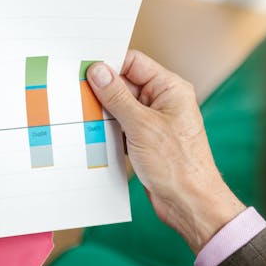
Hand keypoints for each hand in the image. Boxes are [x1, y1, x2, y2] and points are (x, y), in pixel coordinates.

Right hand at [86, 51, 244, 252]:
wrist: (188, 202)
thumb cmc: (176, 164)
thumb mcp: (141, 125)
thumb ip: (117, 97)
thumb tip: (98, 71)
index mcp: (170, 89)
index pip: (134, 63)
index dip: (109, 65)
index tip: (83, 70)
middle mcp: (162, 102)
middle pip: (124, 85)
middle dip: (102, 92)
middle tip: (76, 95)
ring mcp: (153, 122)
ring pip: (120, 108)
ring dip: (103, 113)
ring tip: (83, 117)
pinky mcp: (145, 141)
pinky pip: (121, 127)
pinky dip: (108, 131)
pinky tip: (94, 135)